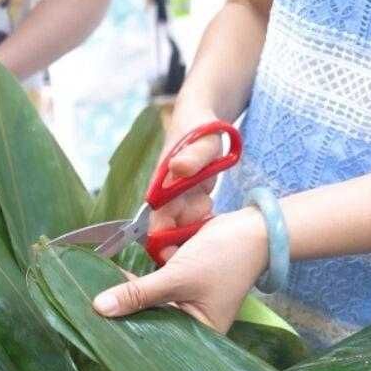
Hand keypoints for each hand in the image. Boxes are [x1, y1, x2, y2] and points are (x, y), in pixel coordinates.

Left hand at [93, 207, 267, 331]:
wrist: (254, 228)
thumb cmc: (223, 258)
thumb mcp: (178, 277)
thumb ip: (139, 293)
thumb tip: (100, 308)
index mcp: (200, 336)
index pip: (157, 343)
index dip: (129, 335)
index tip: (99, 329)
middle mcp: (194, 325)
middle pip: (151, 324)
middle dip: (126, 314)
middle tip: (92, 311)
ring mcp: (188, 305)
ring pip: (151, 305)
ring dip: (131, 296)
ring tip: (97, 295)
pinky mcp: (183, 286)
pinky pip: (156, 289)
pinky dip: (141, 283)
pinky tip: (116, 280)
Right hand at [150, 107, 225, 261]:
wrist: (201, 120)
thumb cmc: (200, 129)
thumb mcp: (202, 140)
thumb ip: (193, 156)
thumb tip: (178, 168)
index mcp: (161, 188)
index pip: (156, 225)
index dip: (166, 242)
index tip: (184, 250)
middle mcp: (165, 199)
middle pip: (171, 232)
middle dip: (189, 232)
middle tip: (206, 212)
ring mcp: (178, 202)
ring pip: (184, 228)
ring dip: (199, 224)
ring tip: (209, 203)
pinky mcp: (189, 202)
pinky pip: (194, 222)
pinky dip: (205, 221)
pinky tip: (213, 212)